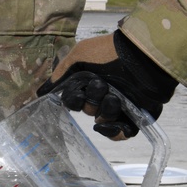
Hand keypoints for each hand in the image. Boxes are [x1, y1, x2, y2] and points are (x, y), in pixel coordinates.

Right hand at [36, 30, 177, 139]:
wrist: (144, 56)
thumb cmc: (110, 52)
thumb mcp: (79, 55)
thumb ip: (61, 73)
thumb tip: (42, 91)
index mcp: (89, 83)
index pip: (73, 102)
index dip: (74, 100)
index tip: (79, 92)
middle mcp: (103, 95)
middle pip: (88, 111)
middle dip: (92, 102)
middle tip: (103, 88)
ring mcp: (120, 107)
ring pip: (103, 122)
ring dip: (106, 112)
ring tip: (116, 98)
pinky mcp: (136, 116)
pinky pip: (120, 134)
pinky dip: (114, 132)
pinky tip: (114, 123)